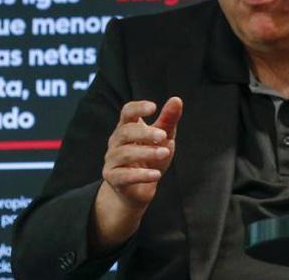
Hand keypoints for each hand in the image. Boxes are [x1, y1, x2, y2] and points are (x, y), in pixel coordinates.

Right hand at [90, 97, 181, 250]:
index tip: (154, 107)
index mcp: (127, 127)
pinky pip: (124, 176)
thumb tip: (176, 99)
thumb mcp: (163, 138)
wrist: (138, 190)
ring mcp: (112, 160)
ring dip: (147, 152)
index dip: (138, 107)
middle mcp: (116, 142)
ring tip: (165, 153)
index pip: (127, 112)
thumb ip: (168, 120)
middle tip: (164, 135)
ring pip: (125, 153)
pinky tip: (157, 175)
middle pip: (125, 131)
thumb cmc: (150, 159)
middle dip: (145, 133)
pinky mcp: (112, 178)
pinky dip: (141, 175)